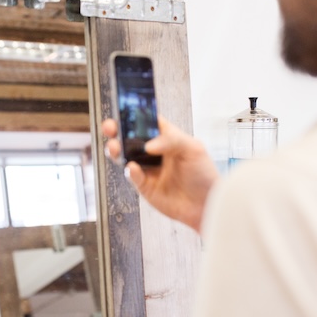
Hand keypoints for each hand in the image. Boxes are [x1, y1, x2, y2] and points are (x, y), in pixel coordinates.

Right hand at [101, 115, 217, 231]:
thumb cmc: (204, 174)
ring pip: (126, 156)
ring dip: (117, 150)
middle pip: (131, 138)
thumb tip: (148, 145)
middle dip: (117, 131)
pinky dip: (131, 171)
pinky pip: (133, 176)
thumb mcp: (193, 149)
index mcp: (167, 138)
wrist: (206, 205)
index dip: (135, 116)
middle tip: (110, 127)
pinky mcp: (145, 186)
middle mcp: (155, 152)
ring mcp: (148, 169)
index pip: (147, 122)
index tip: (123, 112)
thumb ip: (171, 140)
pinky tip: (133, 168)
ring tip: (114, 147)